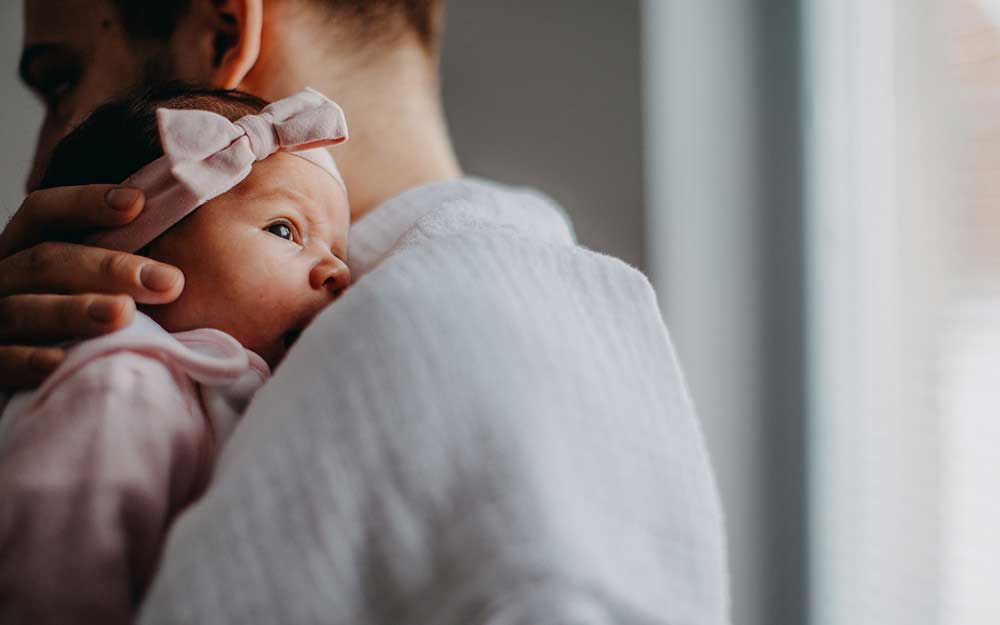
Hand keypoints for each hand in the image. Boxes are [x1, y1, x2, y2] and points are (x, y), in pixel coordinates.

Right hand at [0, 185, 183, 389]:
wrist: (24, 387)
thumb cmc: (79, 328)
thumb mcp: (93, 288)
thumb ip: (128, 268)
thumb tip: (190, 250)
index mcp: (24, 252)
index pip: (43, 212)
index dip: (85, 202)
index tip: (138, 203)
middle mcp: (2, 280)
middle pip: (44, 260)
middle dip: (107, 267)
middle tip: (168, 282)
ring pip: (23, 308)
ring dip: (74, 311)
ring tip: (123, 314)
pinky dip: (26, 360)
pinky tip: (60, 362)